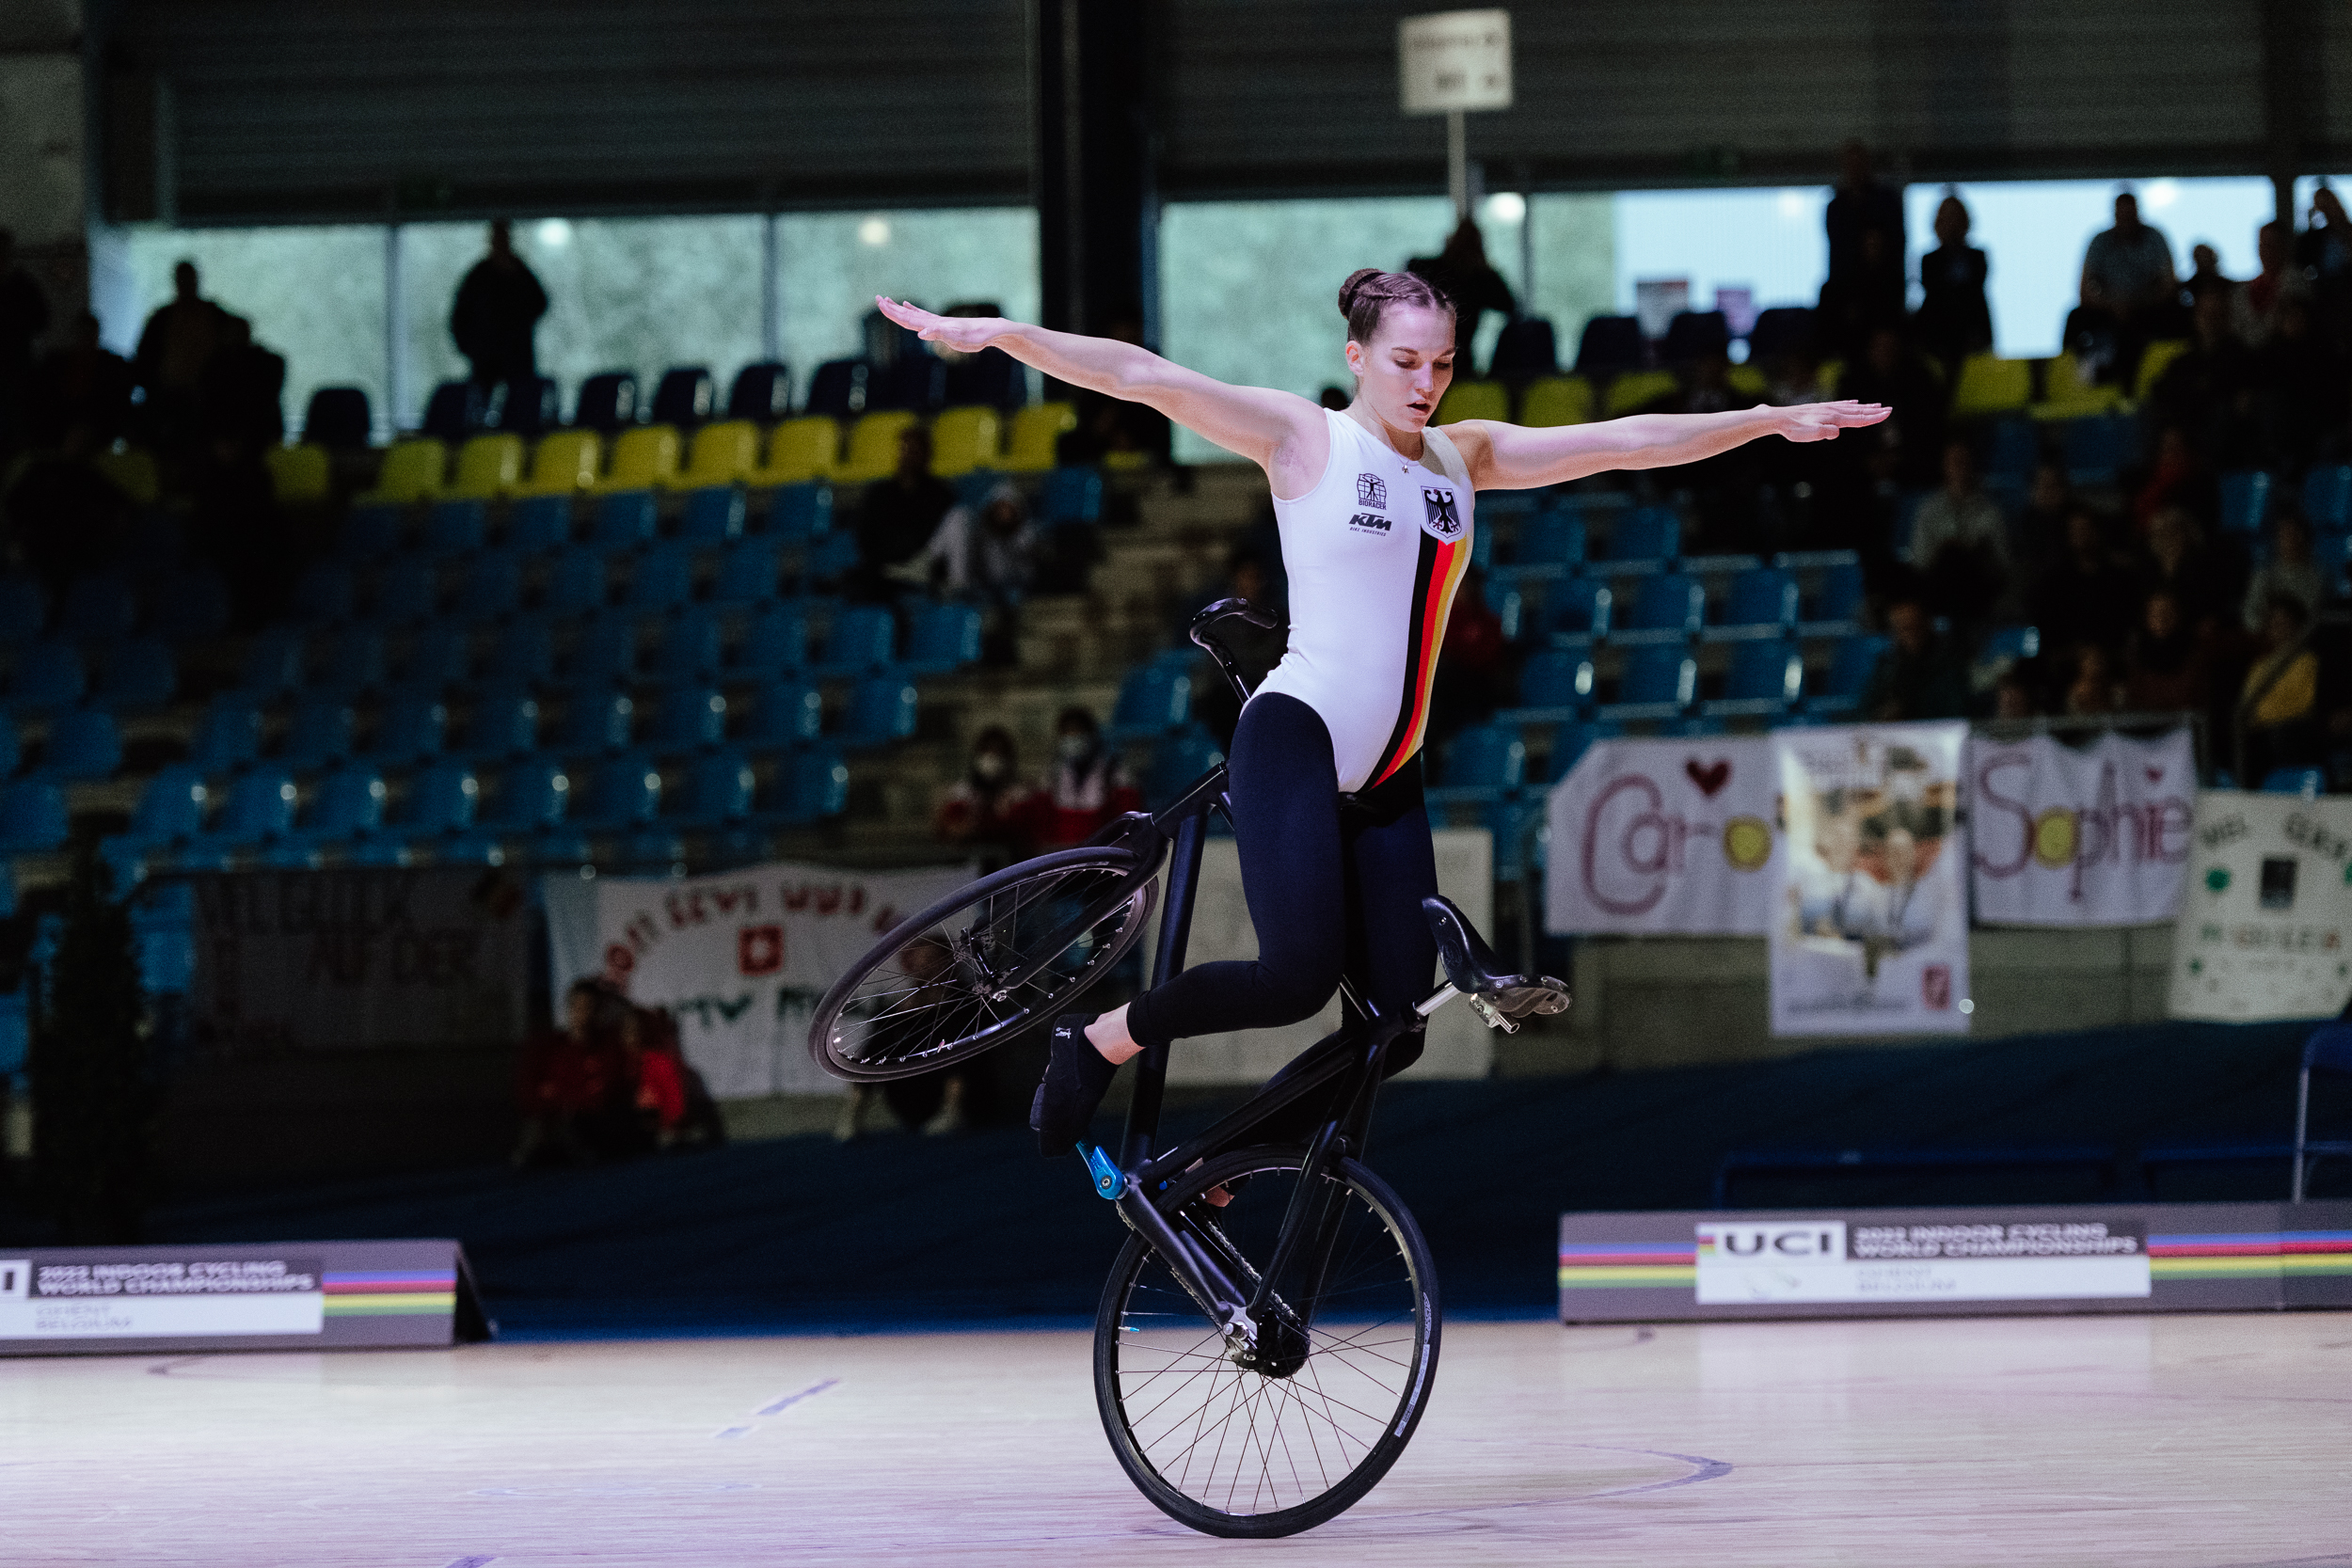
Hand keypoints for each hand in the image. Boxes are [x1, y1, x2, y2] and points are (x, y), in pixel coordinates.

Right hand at [875, 296, 1003, 353]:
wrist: (989, 330)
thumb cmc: (974, 337)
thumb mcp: (956, 339)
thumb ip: (938, 335)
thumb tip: (920, 334)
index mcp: (933, 325)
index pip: (908, 318)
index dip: (893, 313)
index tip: (880, 304)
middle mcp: (933, 321)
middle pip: (907, 314)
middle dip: (892, 308)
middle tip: (878, 299)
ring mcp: (937, 321)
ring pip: (913, 314)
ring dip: (899, 308)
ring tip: (888, 300)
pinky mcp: (943, 324)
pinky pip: (922, 316)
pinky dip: (913, 310)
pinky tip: (908, 305)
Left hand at [1772, 400, 1890, 442]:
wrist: (1778, 418)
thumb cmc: (1794, 429)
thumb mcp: (1811, 435)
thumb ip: (1826, 433)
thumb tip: (1837, 432)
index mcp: (1833, 418)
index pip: (1858, 419)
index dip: (1873, 418)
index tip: (1887, 414)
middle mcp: (1832, 411)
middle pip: (1858, 412)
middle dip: (1874, 411)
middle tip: (1890, 409)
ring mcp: (1826, 408)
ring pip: (1851, 407)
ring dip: (1865, 407)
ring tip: (1877, 405)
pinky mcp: (1820, 408)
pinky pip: (1840, 405)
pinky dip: (1850, 404)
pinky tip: (1853, 402)